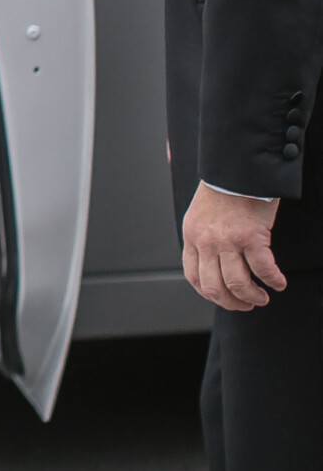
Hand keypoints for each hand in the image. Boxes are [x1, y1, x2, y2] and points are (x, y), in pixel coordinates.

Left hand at [182, 183, 285, 310]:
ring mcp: (227, 240)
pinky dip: (273, 280)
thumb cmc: (224, 188)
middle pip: (214, 287)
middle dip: (232, 303)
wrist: (238, 166)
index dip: (210, 294)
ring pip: (238, 284)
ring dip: (252, 296)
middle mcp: (205, 241)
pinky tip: (279, 283)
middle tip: (246, 304)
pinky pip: (263, 269)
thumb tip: (211, 262)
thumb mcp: (201, 213)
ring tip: (262, 298)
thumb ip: (203, 236)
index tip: (224, 298)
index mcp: (191, 236)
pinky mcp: (250, 236)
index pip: (194, 277)